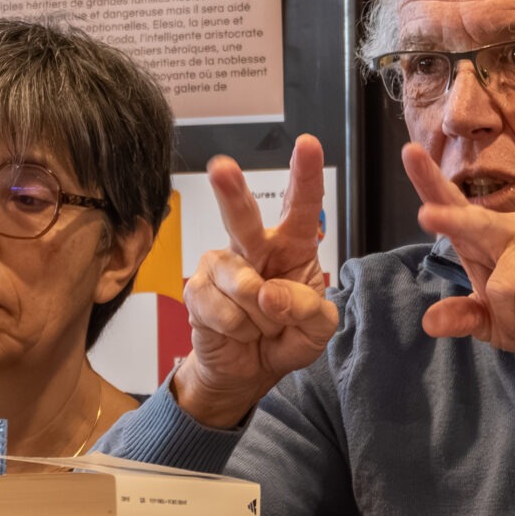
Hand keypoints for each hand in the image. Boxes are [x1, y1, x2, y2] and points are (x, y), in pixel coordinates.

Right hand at [174, 137, 338, 428]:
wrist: (248, 371)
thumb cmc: (286, 337)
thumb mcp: (318, 330)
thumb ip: (310, 310)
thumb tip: (270, 294)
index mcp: (293, 245)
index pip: (302, 206)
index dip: (305, 175)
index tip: (308, 144)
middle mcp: (254, 246)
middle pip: (242, 216)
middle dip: (231, 191)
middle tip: (222, 168)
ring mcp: (221, 265)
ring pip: (241, 282)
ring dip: (260, 316)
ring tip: (262, 326)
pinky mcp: (197, 290)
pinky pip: (221, 309)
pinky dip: (237, 329)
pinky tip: (238, 331)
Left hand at [403, 144, 514, 366]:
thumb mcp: (488, 323)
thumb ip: (462, 318)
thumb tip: (430, 323)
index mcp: (482, 238)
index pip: (453, 205)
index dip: (430, 179)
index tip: (411, 153)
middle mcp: (510, 229)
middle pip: (474, 223)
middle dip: (450, 220)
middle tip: (425, 216)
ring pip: (504, 287)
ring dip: (514, 316)